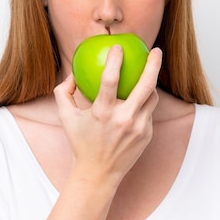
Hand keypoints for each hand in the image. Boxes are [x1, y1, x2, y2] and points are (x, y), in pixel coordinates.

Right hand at [54, 45, 162, 186]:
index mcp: (102, 113)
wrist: (99, 173)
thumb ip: (64, 92)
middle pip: (144, 85)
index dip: (115, 60)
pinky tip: (143, 94)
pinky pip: (148, 111)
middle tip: (155, 50)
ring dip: (151, 83)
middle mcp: (123, 120)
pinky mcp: (146, 134)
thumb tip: (72, 72)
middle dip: (153, 64)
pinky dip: (144, 102)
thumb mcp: (66, 118)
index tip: (118, 46)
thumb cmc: (81, 142)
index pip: (110, 80)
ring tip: (151, 70)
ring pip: (152, 97)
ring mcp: (138, 128)